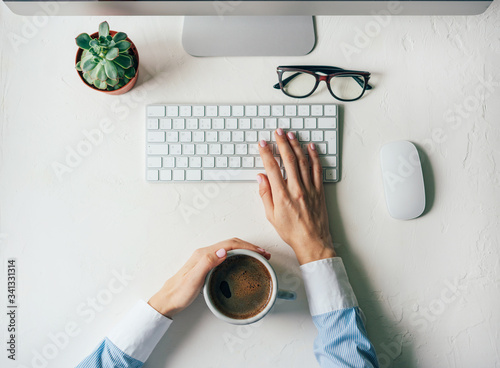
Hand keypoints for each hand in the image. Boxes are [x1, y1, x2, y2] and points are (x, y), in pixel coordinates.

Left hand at [148, 238, 270, 317]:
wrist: (167, 300)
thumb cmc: (179, 292)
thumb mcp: (193, 279)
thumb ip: (207, 263)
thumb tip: (223, 250)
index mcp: (204, 254)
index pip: (230, 244)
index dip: (248, 247)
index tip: (261, 252)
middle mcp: (205, 253)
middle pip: (232, 244)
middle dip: (250, 247)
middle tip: (264, 254)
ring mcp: (205, 258)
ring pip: (230, 248)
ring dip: (245, 250)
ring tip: (258, 256)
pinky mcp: (206, 265)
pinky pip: (226, 255)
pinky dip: (238, 255)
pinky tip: (242, 262)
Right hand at [257, 129, 335, 264]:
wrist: (312, 241)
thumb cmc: (292, 231)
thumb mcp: (272, 215)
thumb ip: (265, 194)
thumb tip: (261, 178)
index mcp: (282, 195)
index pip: (272, 168)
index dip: (266, 153)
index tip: (263, 144)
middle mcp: (296, 189)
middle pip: (289, 160)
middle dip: (282, 143)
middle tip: (278, 132)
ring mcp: (310, 188)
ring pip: (303, 161)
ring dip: (296, 146)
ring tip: (291, 135)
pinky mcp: (319, 190)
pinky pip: (317, 169)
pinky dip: (314, 156)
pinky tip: (311, 148)